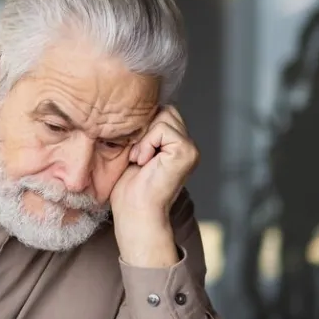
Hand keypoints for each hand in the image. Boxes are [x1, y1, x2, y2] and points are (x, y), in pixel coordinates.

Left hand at [110, 106, 198, 266]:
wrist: (134, 211)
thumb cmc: (129, 188)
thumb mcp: (134, 151)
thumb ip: (143, 132)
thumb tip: (134, 107)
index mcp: (175, 145)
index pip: (162, 112)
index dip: (142, 126)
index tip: (132, 151)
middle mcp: (186, 145)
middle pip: (165, 110)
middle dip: (144, 128)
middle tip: (135, 155)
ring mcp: (189, 148)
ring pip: (164, 115)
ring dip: (144, 137)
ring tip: (139, 159)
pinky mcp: (186, 151)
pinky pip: (163, 128)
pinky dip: (147, 143)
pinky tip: (143, 161)